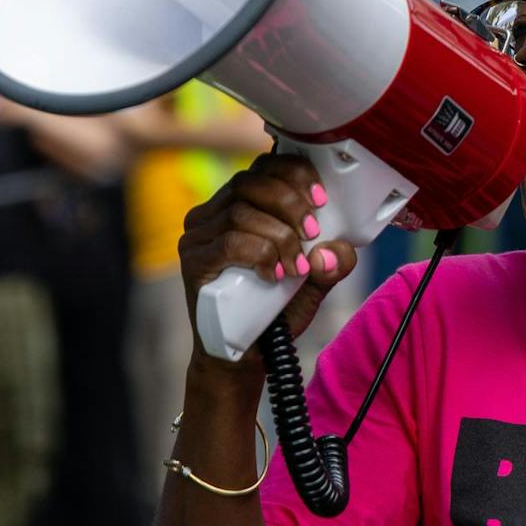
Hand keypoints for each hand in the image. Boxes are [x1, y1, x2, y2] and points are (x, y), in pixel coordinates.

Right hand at [178, 153, 357, 366]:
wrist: (247, 357)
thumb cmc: (275, 312)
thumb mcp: (315, 283)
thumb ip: (333, 262)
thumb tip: (333, 250)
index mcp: (241, 205)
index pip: (263, 168)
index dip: (294, 174)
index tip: (321, 199)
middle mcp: (213, 214)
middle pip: (250, 182)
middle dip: (290, 204)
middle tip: (312, 234)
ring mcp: (198, 237)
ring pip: (241, 212)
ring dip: (280, 237)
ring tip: (297, 267)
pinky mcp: (192, 262)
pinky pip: (228, 243)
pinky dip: (260, 255)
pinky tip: (274, 276)